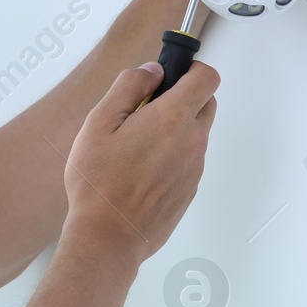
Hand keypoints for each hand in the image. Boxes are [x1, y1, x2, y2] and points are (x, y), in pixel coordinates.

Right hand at [62, 60, 218, 264]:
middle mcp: (193, 142)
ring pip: (196, 134)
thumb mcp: (100, 122)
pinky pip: (189, 161)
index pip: (207, 78)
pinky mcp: (189, 191)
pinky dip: (173, 156)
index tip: (169, 75)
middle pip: (207, 104)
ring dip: (176, 130)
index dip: (191, 69)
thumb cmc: (99, 183)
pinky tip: (141, 170)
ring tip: (136, 146)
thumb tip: (152, 70)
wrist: (108, 237)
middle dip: (184, 97)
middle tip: (146, 110)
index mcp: (173, 118)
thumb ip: (129, 86)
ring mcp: (195, 169)